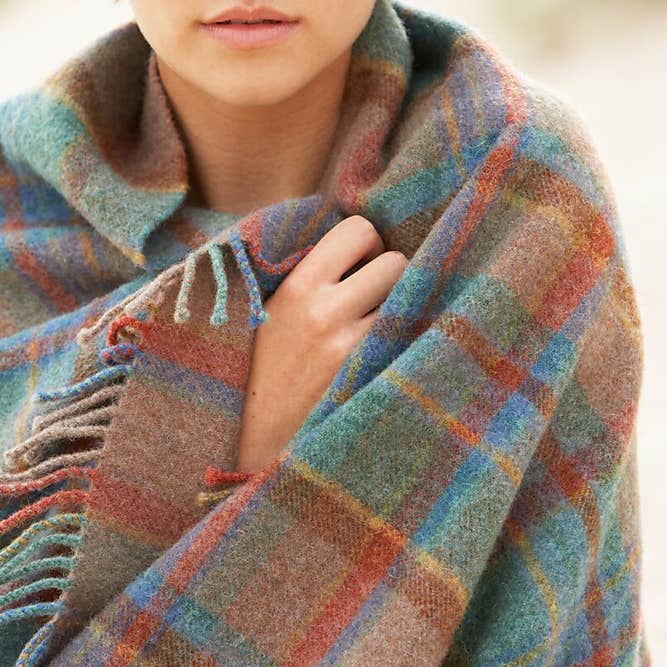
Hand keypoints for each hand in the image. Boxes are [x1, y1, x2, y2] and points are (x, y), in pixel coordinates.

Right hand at [235, 216, 407, 474]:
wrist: (255, 438)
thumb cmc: (263, 369)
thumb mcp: (270, 309)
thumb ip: (308, 274)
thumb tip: (360, 238)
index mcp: (296, 286)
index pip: (357, 229)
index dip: (367, 244)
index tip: (359, 267)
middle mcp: (325, 311)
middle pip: (395, 261)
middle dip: (390, 277)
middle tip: (373, 301)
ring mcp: (351, 347)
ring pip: (410, 299)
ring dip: (402, 308)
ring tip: (377, 327)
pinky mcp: (369, 377)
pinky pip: (410, 335)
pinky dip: (406, 339)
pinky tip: (387, 353)